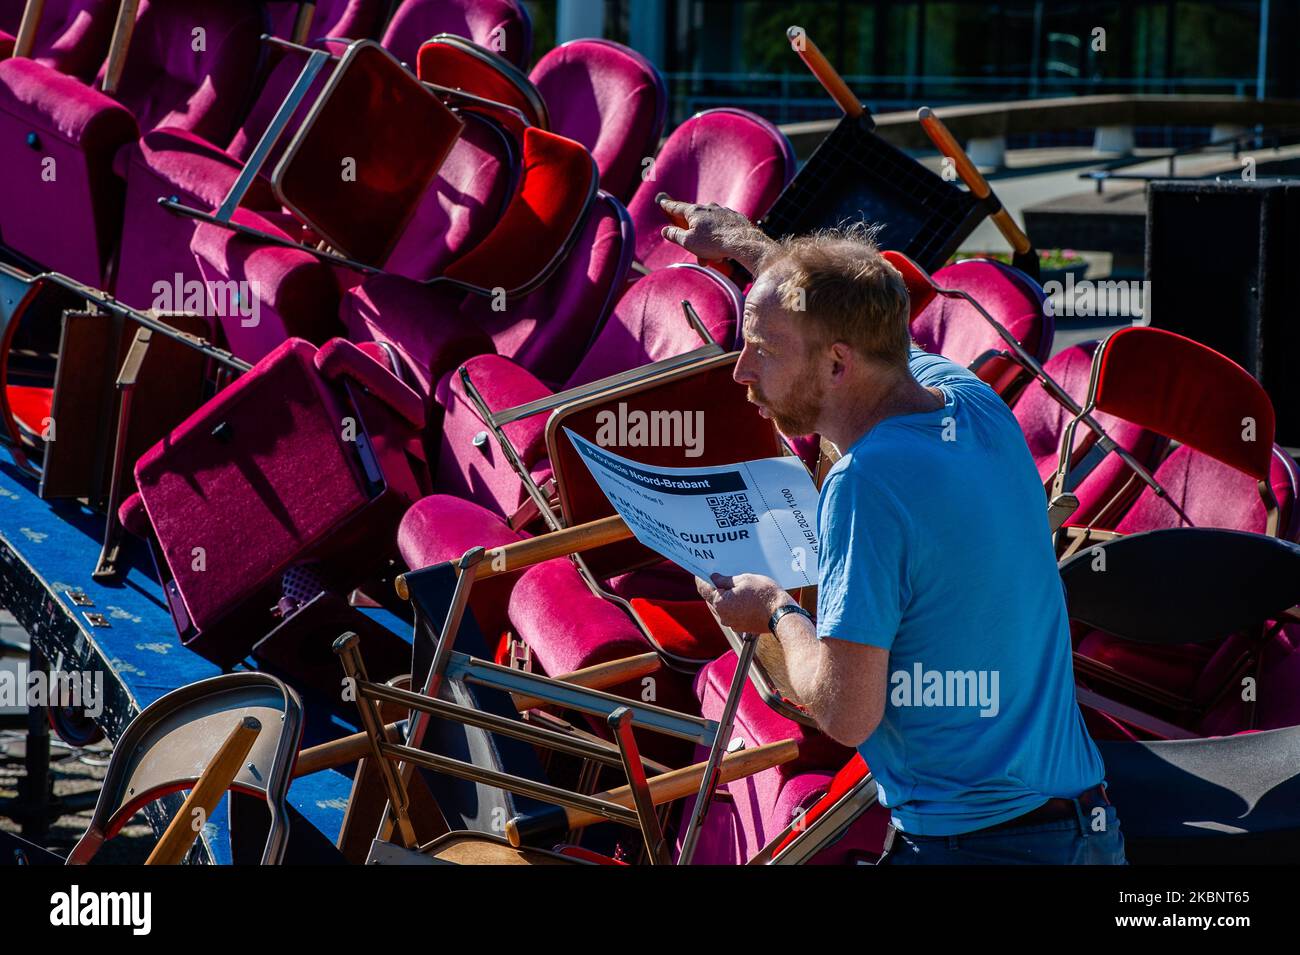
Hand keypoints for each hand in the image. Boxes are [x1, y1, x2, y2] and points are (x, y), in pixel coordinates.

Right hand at [656, 194, 775, 272]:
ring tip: (713, 257)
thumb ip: (675, 235)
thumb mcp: (688, 242)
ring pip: (710, 228)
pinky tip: (724, 250)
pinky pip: (723, 229)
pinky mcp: (735, 218)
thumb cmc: (714, 242)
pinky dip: (720, 239)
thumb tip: (665, 230)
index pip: (677, 207)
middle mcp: (709, 208)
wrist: (743, 242)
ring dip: (708, 243)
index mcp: (695, 212)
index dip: (668, 206)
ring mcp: (723, 212)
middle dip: (695, 239)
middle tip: (699, 255)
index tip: (663, 202)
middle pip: (696, 223)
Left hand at [696, 572, 790, 634]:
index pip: (703, 588)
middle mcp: (723, 616)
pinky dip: (733, 605)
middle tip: (720, 575)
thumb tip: (714, 578)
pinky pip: (731, 613)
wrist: (781, 614)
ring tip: (735, 586)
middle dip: (714, 587)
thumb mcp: (744, 580)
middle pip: (711, 599)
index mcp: (720, 603)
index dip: (701, 578)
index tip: (701, 571)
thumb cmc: (764, 595)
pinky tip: (742, 597)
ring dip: (724, 597)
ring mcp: (731, 623)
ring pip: (722, 607)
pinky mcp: (740, 627)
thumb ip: (725, 580)